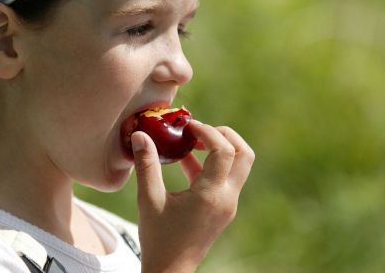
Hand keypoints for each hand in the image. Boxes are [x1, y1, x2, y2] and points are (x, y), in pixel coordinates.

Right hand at [131, 120, 254, 272]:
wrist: (170, 270)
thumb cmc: (158, 239)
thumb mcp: (149, 200)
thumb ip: (146, 165)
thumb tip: (140, 135)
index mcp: (210, 195)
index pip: (224, 150)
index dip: (207, 131)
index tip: (187, 127)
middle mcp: (226, 198)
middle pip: (244, 154)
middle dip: (224, 135)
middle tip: (200, 131)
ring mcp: (228, 204)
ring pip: (238, 165)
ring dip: (219, 149)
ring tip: (190, 143)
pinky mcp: (223, 208)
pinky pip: (225, 178)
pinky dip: (211, 165)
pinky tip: (185, 162)